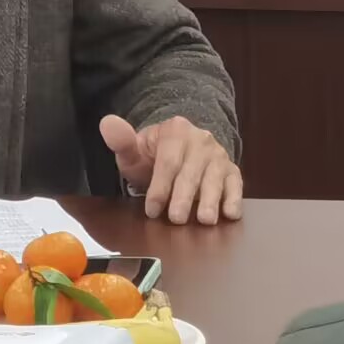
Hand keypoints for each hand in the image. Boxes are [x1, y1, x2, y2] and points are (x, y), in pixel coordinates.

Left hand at [101, 114, 242, 224]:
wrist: (180, 151)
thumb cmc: (154, 157)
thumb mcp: (135, 151)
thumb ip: (122, 142)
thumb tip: (108, 124)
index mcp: (175, 131)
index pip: (168, 161)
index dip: (160, 186)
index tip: (151, 209)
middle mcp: (201, 140)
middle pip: (191, 172)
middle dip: (183, 197)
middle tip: (177, 219)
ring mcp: (218, 155)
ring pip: (214, 178)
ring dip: (210, 200)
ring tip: (204, 219)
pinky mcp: (232, 170)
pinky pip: (235, 183)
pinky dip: (234, 198)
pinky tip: (230, 213)